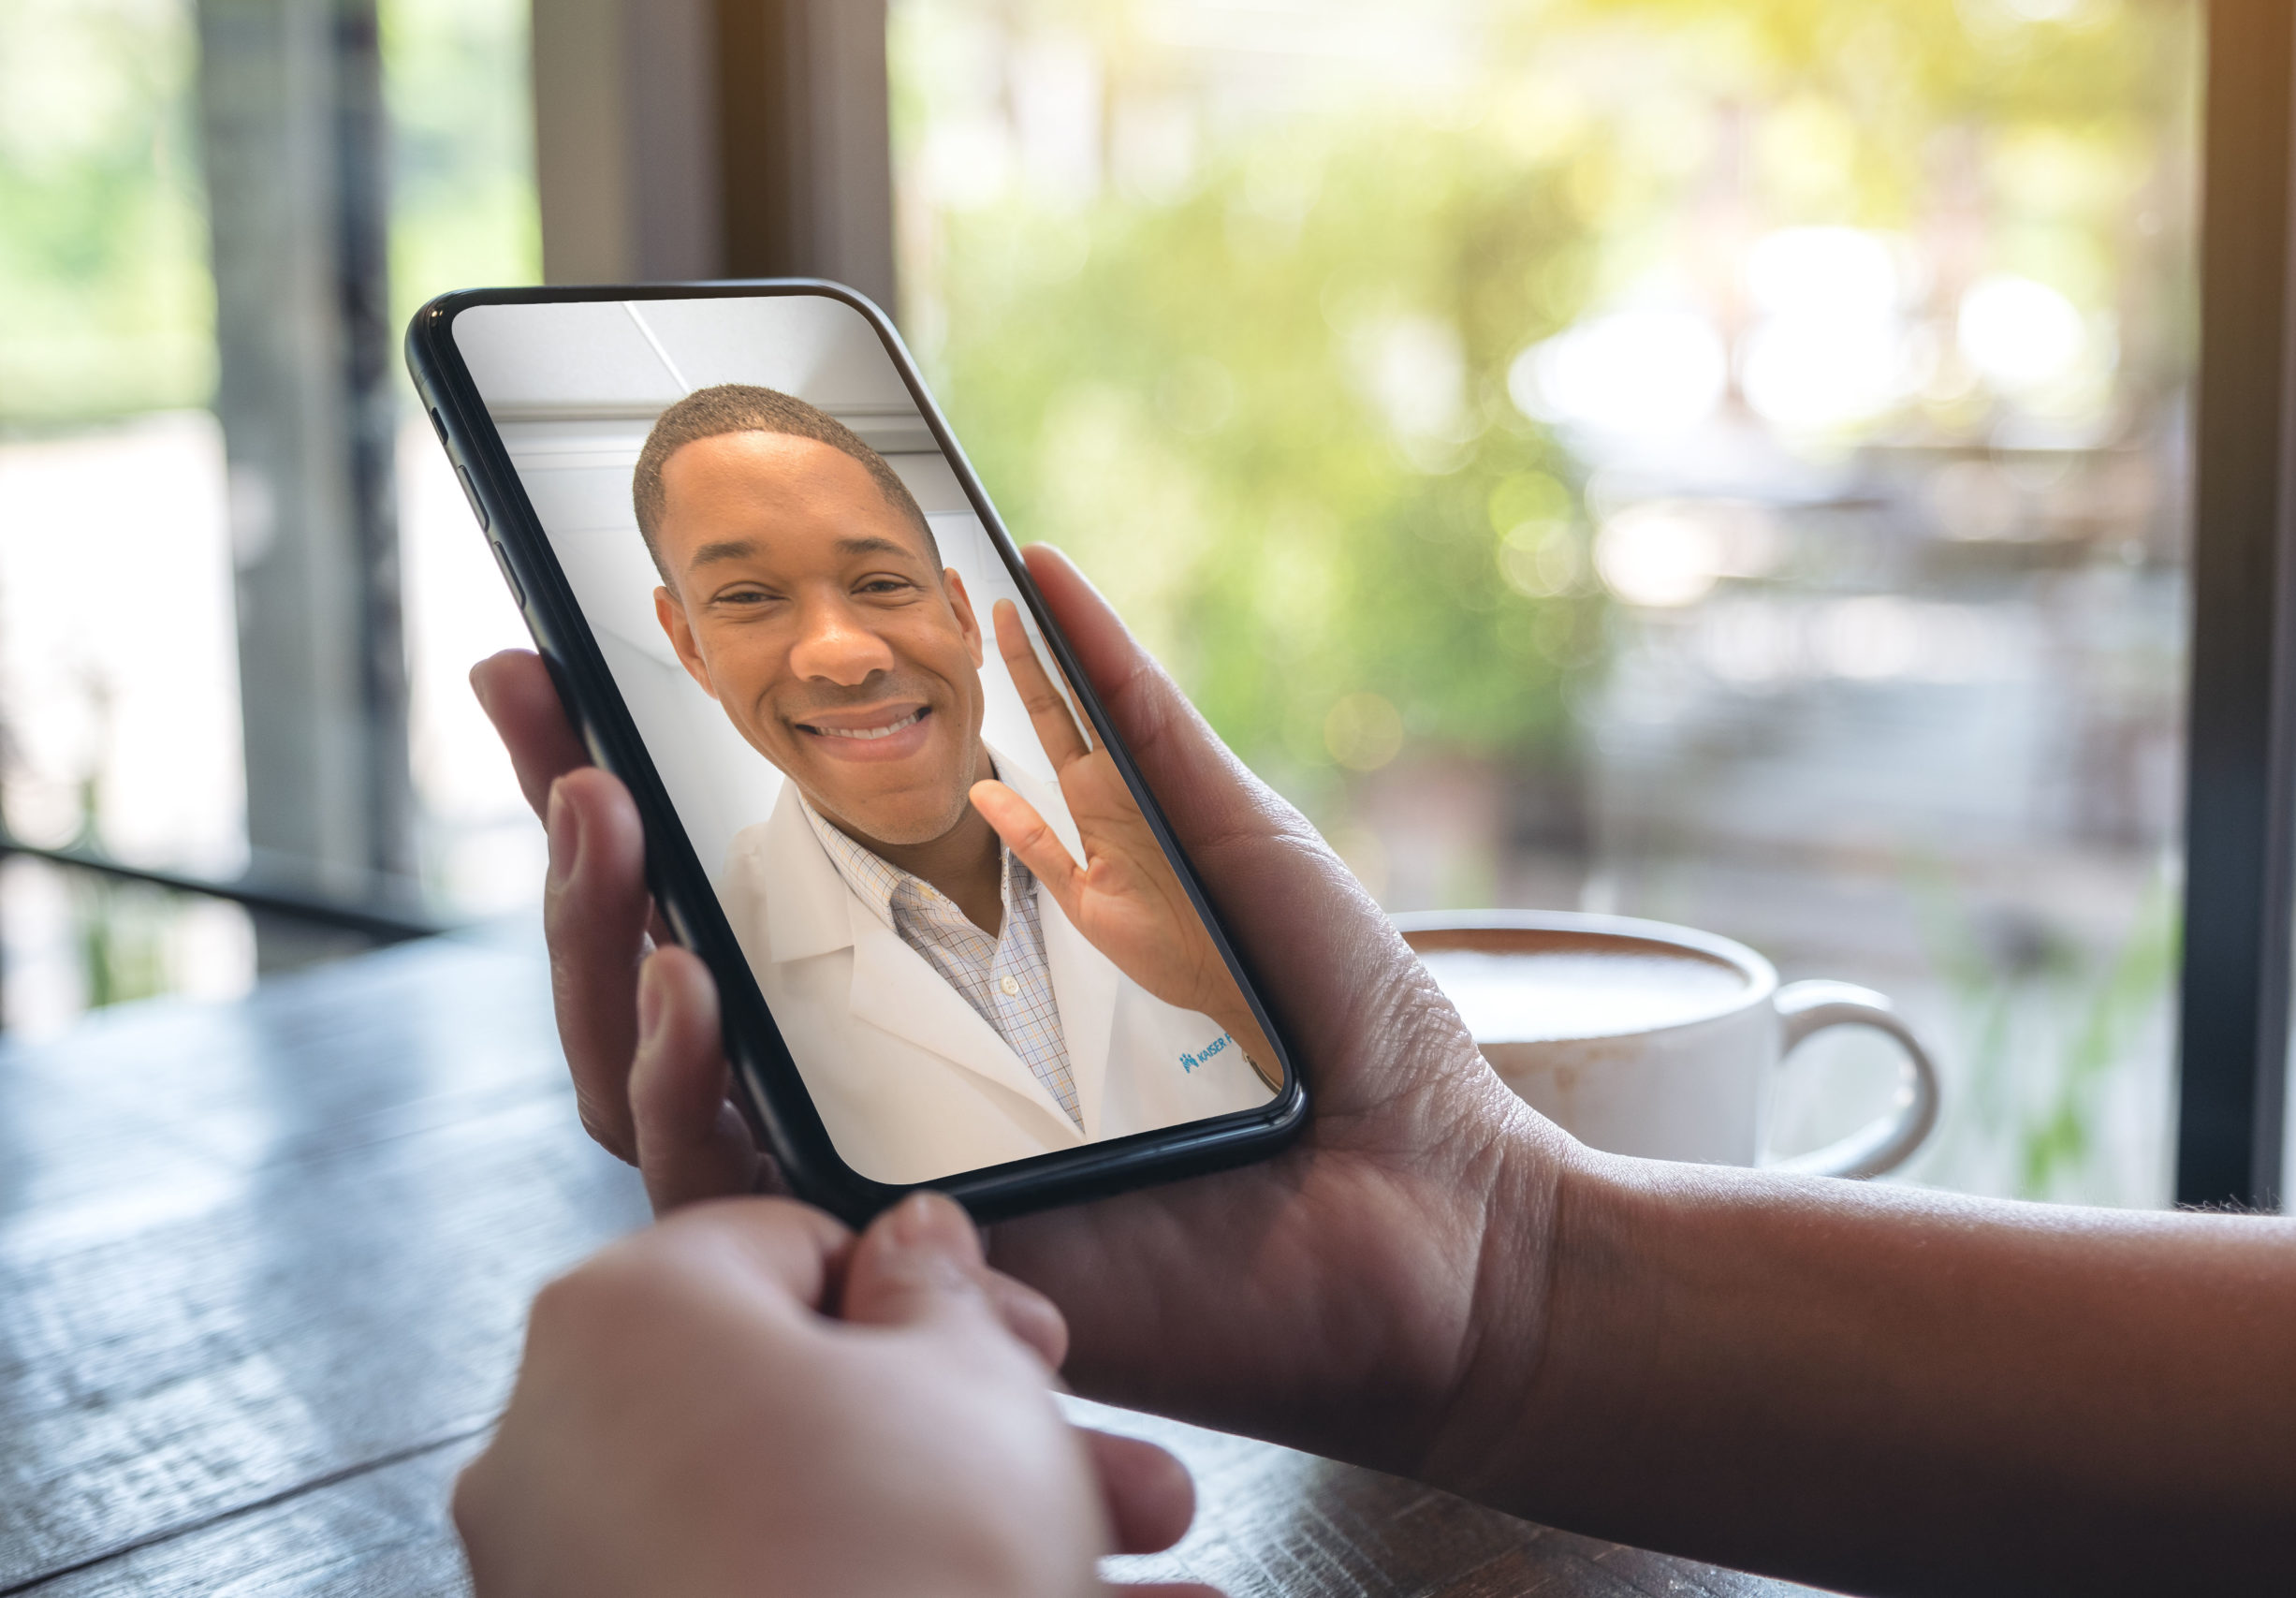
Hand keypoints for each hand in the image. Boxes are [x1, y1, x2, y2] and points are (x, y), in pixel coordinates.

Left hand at [454, 1192, 1218, 1597]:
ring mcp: (576, 1582)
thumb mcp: (971, 1380)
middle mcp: (561, 1448)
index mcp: (626, 1315)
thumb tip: (918, 1248)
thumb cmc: (896, 1578)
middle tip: (1097, 1462)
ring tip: (1131, 1578)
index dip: (934, 1292)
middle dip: (987, 1436)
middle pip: (811, 1405)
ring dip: (980, 1536)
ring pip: (814, 1526)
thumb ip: (940, 1290)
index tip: (1018, 1340)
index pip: (790, 1245)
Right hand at [471, 545, 1581, 1483]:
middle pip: (656, 970)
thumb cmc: (1344, 1040)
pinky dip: (685, 1096)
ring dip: (595, 950)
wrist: (1441, 1215)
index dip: (624, 767)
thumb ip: (1125, 720)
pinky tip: (689, 989)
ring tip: (594, 821)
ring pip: (652, 1088)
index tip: (552, 652)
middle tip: (542, 718)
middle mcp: (878, 1065)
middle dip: (570, 842)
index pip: (737, 867)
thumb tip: (1035, 562)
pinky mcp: (904, 1263)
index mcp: (937, 960)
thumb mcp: (1222, 841)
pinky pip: (741, 1200)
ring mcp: (879, 1167)